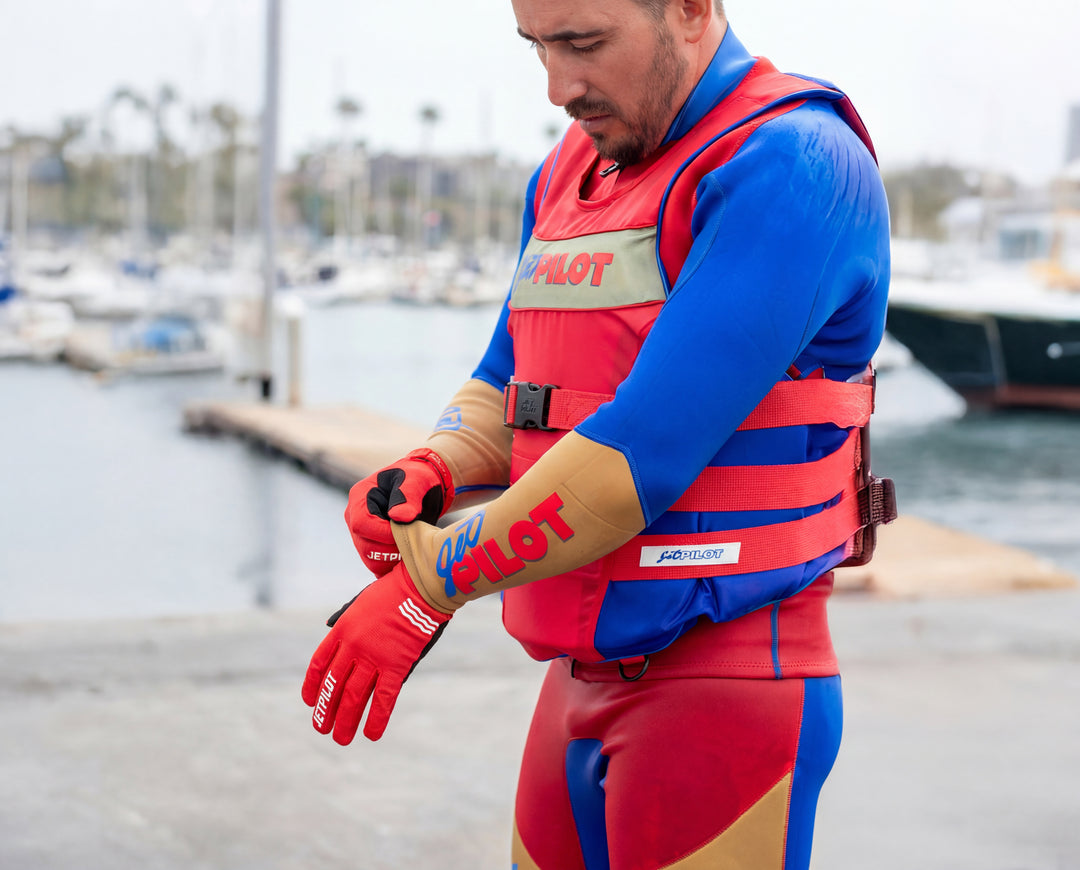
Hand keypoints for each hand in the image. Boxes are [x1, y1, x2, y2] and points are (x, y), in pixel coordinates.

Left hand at [301, 563, 450, 743]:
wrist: (420, 587)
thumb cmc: (393, 591)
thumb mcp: (360, 601)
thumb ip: (344, 617)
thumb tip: (328, 626)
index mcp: (342, 630)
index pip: (319, 664)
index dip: (313, 686)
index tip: (310, 702)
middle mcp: (353, 646)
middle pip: (333, 685)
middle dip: (326, 711)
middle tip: (322, 729)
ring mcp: (374, 657)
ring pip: (353, 697)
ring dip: (345, 721)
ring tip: (340, 738)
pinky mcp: (397, 665)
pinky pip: (383, 698)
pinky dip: (376, 718)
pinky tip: (371, 734)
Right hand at [344, 448, 453, 576]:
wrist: (425, 490)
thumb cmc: (419, 480)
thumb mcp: (417, 480)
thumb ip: (408, 495)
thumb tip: (398, 516)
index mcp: (359, 496)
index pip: (362, 524)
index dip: (384, 532)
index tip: (406, 529)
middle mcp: (354, 517)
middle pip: (364, 546)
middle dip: (391, 548)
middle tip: (412, 539)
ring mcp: (362, 534)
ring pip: (371, 561)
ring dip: (394, 559)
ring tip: (412, 544)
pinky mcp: (372, 548)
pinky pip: (378, 566)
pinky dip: (394, 566)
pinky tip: (409, 554)